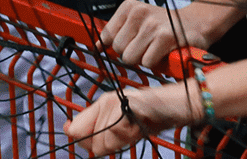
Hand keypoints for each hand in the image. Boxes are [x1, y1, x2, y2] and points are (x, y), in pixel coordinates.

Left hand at [68, 82, 196, 155]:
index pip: (76, 127)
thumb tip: (71, 132)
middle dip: (106, 144)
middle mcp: (105, 101)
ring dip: (119, 142)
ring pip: (101, 143)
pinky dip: (127, 137)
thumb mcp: (124, 122)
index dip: (80, 138)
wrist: (175, 106)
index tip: (90, 139)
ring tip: (134, 128)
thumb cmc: (153, 115)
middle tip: (125, 132)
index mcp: (103, 103)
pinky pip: (113, 135)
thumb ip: (101, 128)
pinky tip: (137, 126)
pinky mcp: (122, 108)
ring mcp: (113, 104)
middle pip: (89, 141)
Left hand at [101, 0, 210, 67]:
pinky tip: (164, 52)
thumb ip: (117, 33)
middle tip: (147, 46)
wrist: (197, 23)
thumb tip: (95, 47)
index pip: (106, 36)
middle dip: (131, 53)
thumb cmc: (164, 26)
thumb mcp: (138, 22)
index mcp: (129, 6)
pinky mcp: (165, 37)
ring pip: (131, 58)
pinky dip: (156, 63)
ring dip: (143, 59)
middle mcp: (139, 12)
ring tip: (155, 49)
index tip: (130, 44)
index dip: (118, 46)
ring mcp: (152, 25)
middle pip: (118, 49)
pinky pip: (147, 62)